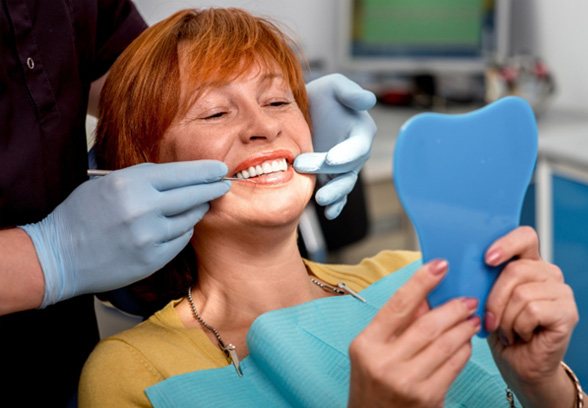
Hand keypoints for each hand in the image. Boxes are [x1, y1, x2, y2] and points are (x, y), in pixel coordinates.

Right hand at [20, 160, 229, 306]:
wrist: (58, 256)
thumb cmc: (81, 215)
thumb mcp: (108, 183)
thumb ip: (144, 179)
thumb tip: (180, 176)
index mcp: (130, 183)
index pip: (181, 173)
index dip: (204, 171)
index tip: (220, 168)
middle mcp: (143, 208)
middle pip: (193, 195)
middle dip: (212, 188)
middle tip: (223, 185)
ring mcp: (149, 236)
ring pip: (190, 218)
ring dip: (196, 210)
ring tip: (197, 205)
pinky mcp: (152, 259)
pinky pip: (181, 240)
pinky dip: (182, 231)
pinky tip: (177, 226)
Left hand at [294, 74, 376, 218]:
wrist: (302, 112)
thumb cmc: (322, 96)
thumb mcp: (334, 86)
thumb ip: (350, 92)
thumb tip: (368, 100)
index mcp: (361, 131)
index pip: (358, 146)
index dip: (347, 154)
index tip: (331, 159)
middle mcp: (355, 153)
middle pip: (347, 168)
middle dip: (328, 171)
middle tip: (302, 166)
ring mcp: (343, 168)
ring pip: (344, 184)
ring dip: (335, 194)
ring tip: (321, 200)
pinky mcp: (331, 178)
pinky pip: (337, 195)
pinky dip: (336, 205)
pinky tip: (329, 213)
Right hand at [348, 260, 479, 407]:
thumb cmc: (372, 382)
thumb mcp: (373, 350)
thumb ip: (396, 323)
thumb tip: (426, 295)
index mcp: (366, 344)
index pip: (398, 305)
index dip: (421, 282)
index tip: (440, 265)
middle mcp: (385, 363)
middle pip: (428, 325)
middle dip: (452, 308)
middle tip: (467, 299)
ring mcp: (407, 382)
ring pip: (445, 344)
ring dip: (463, 327)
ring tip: (471, 318)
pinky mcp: (428, 398)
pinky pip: (454, 366)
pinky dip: (463, 349)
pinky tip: (466, 342)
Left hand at [484, 226, 578, 406]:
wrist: (518, 365)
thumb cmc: (500, 330)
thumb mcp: (485, 298)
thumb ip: (482, 277)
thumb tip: (460, 263)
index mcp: (528, 263)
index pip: (525, 236)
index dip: (506, 244)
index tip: (488, 259)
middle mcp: (548, 273)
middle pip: (515, 269)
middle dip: (494, 298)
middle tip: (491, 319)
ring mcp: (561, 292)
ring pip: (521, 293)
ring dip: (506, 318)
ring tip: (508, 330)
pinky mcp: (567, 312)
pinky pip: (532, 310)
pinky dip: (518, 327)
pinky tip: (521, 335)